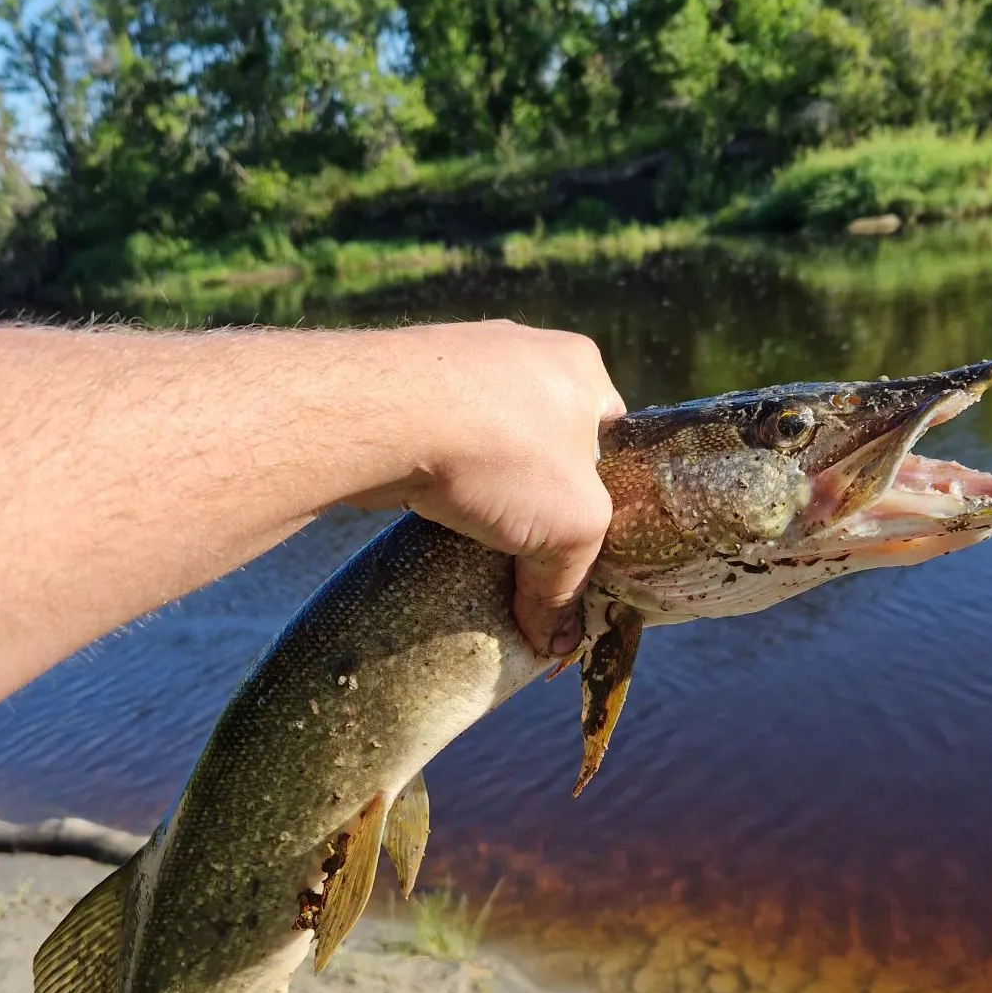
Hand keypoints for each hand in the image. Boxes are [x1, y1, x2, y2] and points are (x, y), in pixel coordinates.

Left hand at [365, 322, 625, 656]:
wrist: (380, 416)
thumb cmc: (500, 454)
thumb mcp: (570, 528)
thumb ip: (568, 585)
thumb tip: (558, 641)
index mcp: (580, 367)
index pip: (611, 434)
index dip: (604, 488)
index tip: (585, 532)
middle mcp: (524, 351)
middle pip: (546, 438)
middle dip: (539, 491)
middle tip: (533, 545)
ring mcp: (458, 361)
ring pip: (487, 439)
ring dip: (485, 486)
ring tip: (479, 537)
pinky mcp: (403, 384)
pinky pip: (436, 439)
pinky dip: (439, 477)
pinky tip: (434, 514)